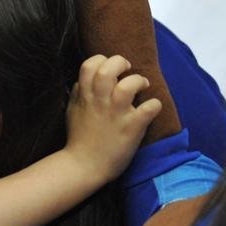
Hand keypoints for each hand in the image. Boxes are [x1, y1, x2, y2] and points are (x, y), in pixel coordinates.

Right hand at [66, 54, 161, 182]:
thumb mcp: (71, 111)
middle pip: (108, 69)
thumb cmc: (78, 138)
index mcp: (85, 96)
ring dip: (139, 81)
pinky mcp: (131, 127)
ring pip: (128, 85)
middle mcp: (99, 101)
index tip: (111, 69)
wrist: (84, 166)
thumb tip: (83, 80)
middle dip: (121, 63)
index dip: (102, 60)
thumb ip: (78, 93)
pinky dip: (154, 105)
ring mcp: (116, 114)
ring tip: (142, 86)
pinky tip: (152, 108)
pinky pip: (149, 108)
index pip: (89, 64)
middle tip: (128, 70)